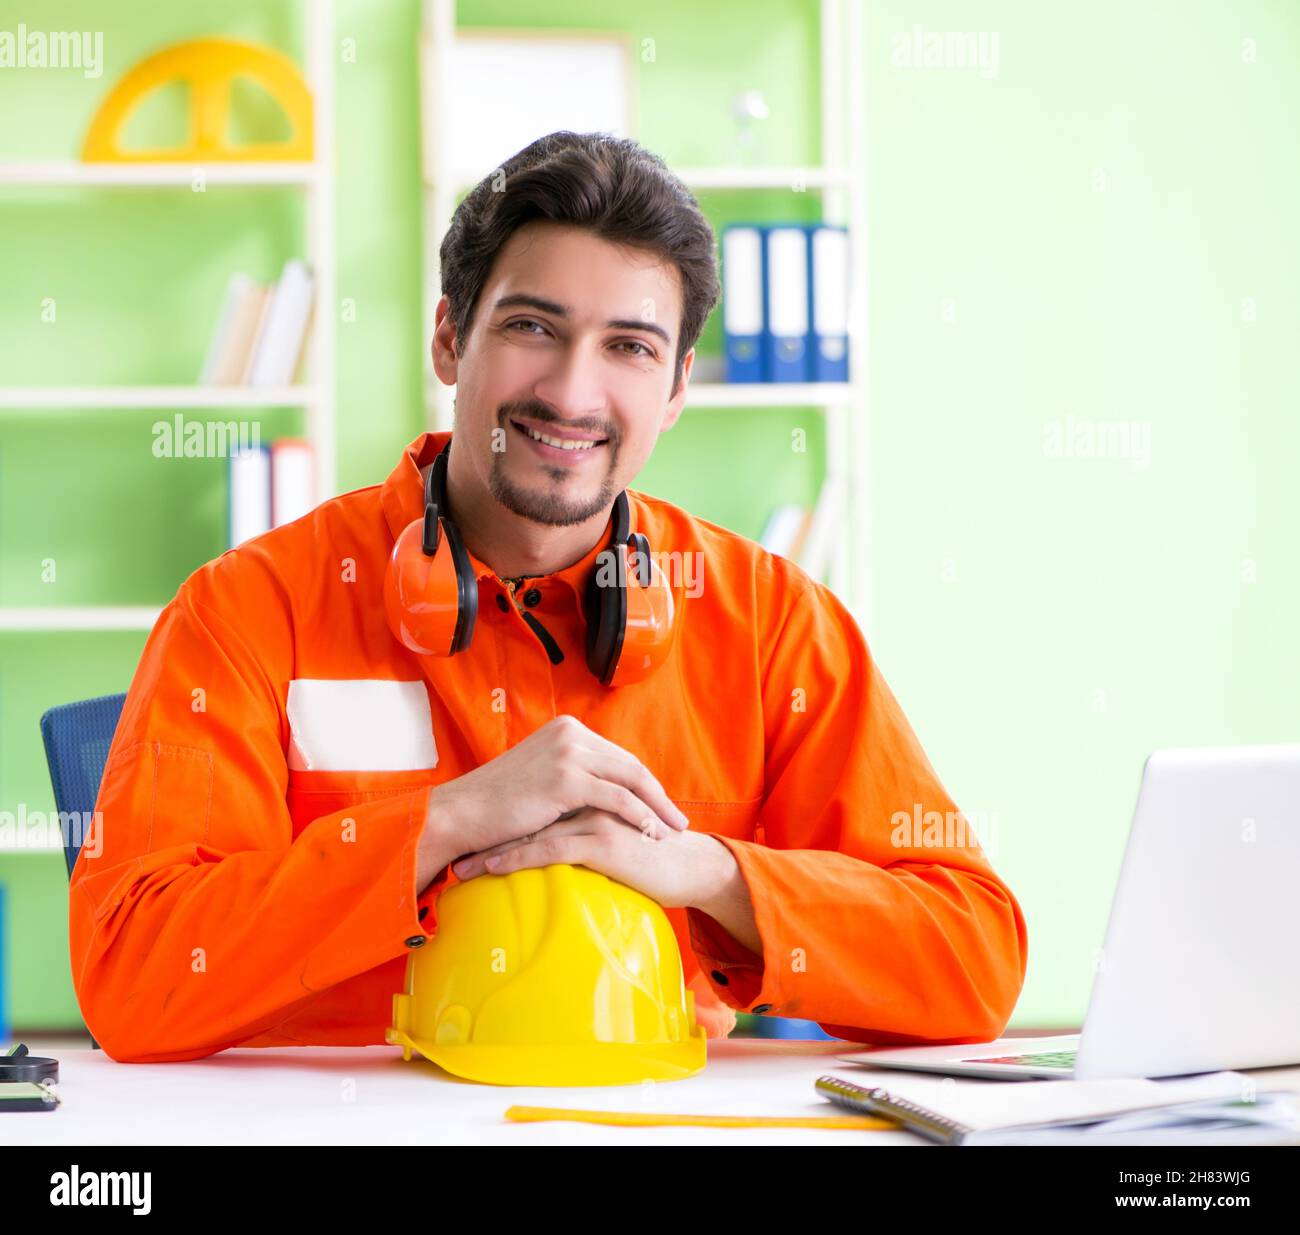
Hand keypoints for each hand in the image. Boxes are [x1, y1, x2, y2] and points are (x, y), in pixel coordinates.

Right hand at [420, 715, 690, 882]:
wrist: (462, 814)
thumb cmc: (496, 806)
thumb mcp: (538, 777)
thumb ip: (568, 775)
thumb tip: (598, 794)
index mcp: (566, 729)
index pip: (616, 756)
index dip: (642, 783)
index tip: (660, 805)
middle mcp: (570, 733)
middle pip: (630, 765)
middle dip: (657, 794)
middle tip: (678, 819)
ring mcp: (569, 753)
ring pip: (630, 780)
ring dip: (657, 807)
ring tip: (673, 831)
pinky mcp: (567, 778)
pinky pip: (617, 798)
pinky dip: (640, 816)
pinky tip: (652, 833)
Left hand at [449, 807, 734, 910]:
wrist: (690, 867)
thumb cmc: (653, 856)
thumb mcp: (613, 833)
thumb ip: (585, 827)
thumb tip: (552, 841)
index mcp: (592, 789)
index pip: (537, 800)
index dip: (502, 819)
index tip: (470, 838)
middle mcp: (591, 795)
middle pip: (528, 811)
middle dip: (490, 833)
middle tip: (455, 854)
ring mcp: (596, 815)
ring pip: (532, 829)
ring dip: (494, 849)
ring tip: (463, 869)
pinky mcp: (603, 840)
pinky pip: (551, 848)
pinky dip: (517, 858)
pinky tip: (493, 870)